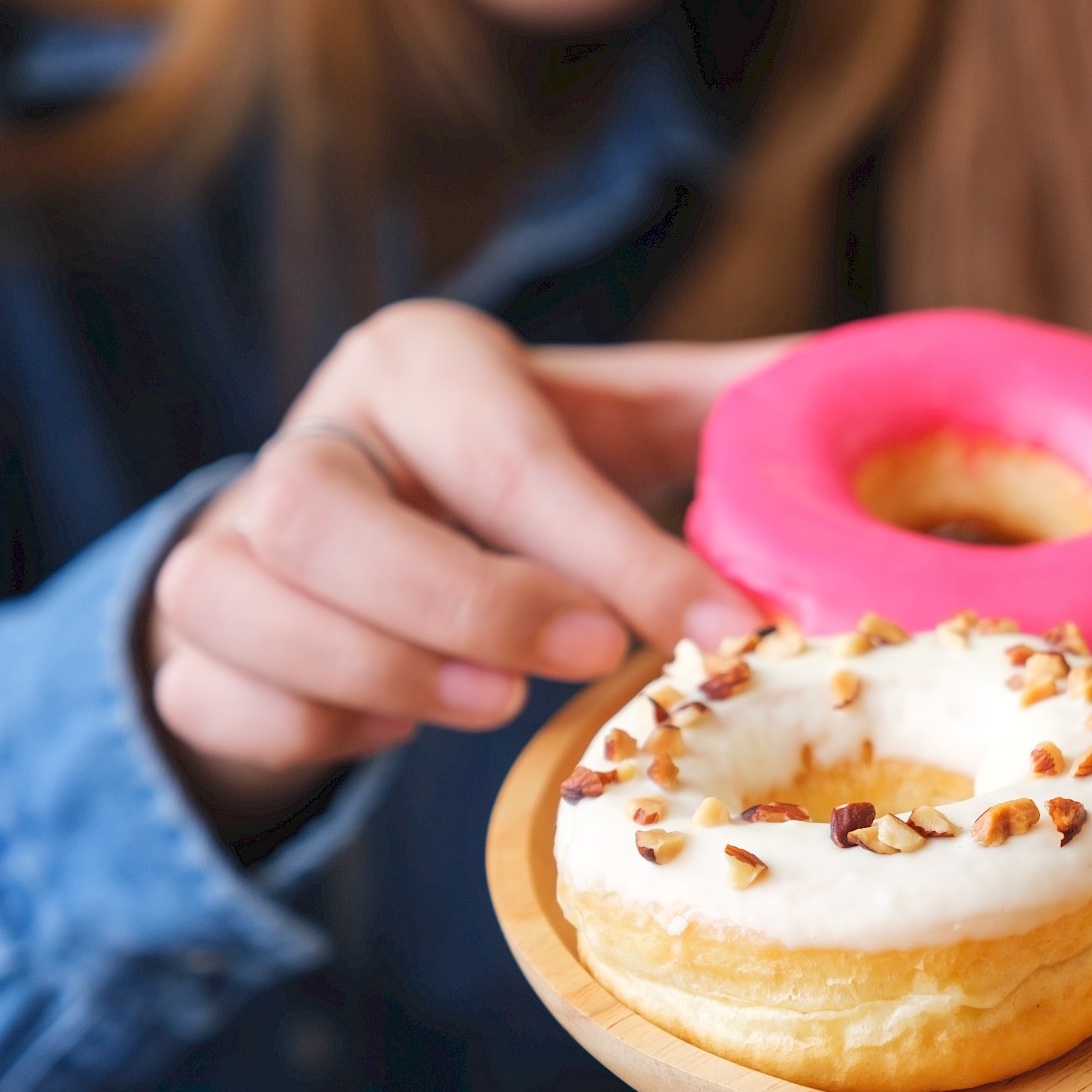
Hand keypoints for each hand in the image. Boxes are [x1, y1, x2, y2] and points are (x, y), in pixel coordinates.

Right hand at [148, 300, 785, 838]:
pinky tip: (395, 725)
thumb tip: (901, 378)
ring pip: (238, 600)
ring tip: (494, 705)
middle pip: (323, 513)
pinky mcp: (190, 640)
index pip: (508, 455)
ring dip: (374, 668)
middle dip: (461, 600)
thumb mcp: (635, 420)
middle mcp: (311, 433)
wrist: (382, 528)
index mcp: (425, 362)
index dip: (618, 552)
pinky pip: (212, 696)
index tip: (723, 628)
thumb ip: (744, 406)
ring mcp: (228, 535)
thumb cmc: (537, 471)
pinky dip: (307, 728)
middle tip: (588, 660)